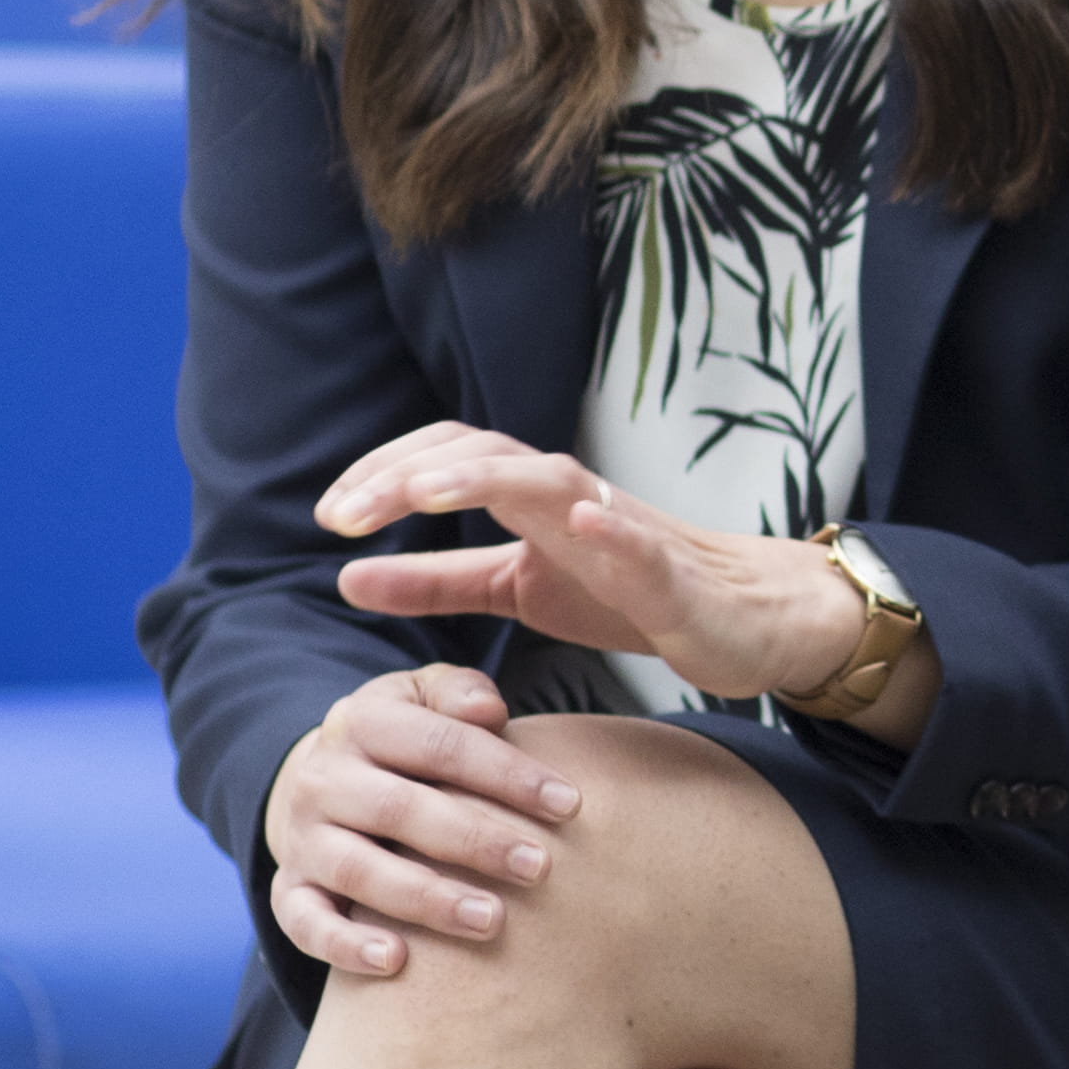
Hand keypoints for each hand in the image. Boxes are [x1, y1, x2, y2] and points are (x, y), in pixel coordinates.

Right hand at [256, 662, 579, 978]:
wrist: (322, 783)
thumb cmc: (404, 742)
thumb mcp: (425, 698)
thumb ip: (459, 693)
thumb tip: (489, 709)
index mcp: (361, 722)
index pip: (438, 745)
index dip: (506, 774)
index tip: (570, 804)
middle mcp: (322, 780)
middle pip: (398, 810)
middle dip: (474, 841)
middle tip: (538, 868)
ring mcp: (301, 839)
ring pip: (357, 871)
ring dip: (426, 899)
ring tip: (491, 921)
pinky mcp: (288, 891)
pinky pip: (304, 923)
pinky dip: (344, 946)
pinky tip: (397, 962)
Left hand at [320, 423, 889, 704]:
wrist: (738, 618)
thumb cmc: (627, 593)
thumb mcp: (513, 588)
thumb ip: (435, 581)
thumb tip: (344, 576)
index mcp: (528, 498)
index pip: (444, 456)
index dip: (382, 474)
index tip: (330, 518)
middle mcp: (568, 496)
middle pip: (479, 450)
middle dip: (405, 474)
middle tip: (340, 517)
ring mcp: (619, 528)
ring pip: (547, 479)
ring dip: (480, 477)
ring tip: (421, 494)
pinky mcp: (668, 572)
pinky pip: (637, 540)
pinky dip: (607, 526)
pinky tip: (575, 519)